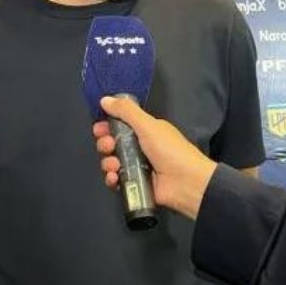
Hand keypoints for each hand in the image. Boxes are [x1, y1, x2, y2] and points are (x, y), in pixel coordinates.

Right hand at [92, 96, 216, 219]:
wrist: (187, 182)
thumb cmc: (170, 150)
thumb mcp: (148, 125)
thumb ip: (126, 111)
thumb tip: (105, 99)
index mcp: (146, 131)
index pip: (120, 125)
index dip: (106, 126)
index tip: (98, 128)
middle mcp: (140, 148)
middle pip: (112, 144)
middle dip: (105, 144)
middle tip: (108, 146)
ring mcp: (138, 167)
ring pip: (112, 162)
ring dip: (107, 162)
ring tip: (114, 165)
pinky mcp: (136, 184)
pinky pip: (116, 180)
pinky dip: (112, 178)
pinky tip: (114, 177)